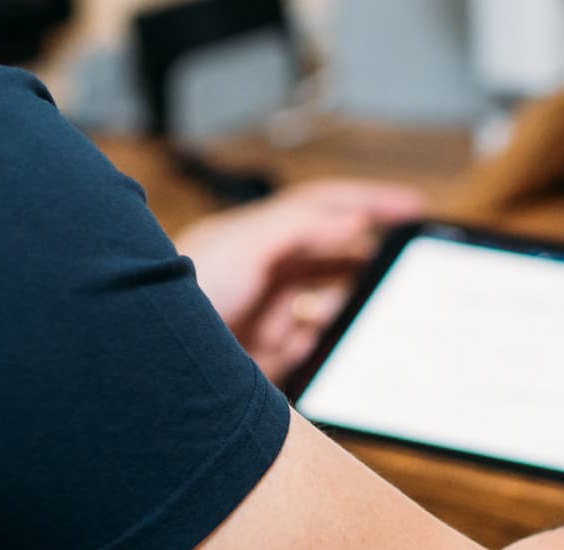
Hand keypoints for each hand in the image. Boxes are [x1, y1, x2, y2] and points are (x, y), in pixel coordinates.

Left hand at [176, 180, 426, 382]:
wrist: (149, 361)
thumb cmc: (182, 289)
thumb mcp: (246, 245)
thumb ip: (301, 227)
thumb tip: (354, 219)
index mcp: (262, 233)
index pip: (326, 206)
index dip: (371, 202)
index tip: (414, 207)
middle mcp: (267, 269)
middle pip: (333, 255)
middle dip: (370, 257)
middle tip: (409, 260)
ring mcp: (268, 312)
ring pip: (329, 304)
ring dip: (352, 305)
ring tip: (376, 307)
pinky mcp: (267, 356)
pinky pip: (313, 348)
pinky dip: (330, 346)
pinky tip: (335, 343)